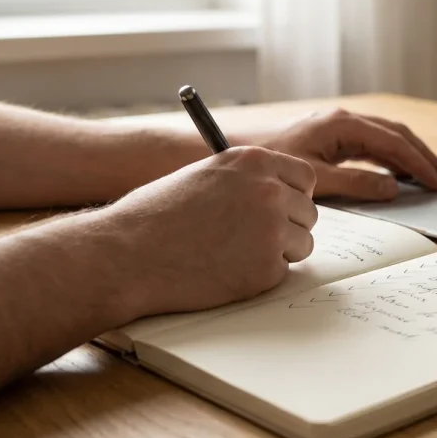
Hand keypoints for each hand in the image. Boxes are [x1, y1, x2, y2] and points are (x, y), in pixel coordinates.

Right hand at [102, 146, 317, 317]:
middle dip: (288, 226)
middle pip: (308, 212)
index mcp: (253, 161)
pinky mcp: (267, 268)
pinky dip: (259, 276)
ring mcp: (272, 230)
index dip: (294, 195)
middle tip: (254, 238)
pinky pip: (281, 272)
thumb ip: (244, 181)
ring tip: (235, 254)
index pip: (305, 177)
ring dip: (279, 252)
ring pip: (303, 244)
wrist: (128, 253)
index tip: (283, 206)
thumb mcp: (204, 176)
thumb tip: (277, 193)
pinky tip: (225, 270)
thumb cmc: (154, 215)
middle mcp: (269, 191)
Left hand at [250, 108, 436, 200]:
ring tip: (431, 177)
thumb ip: (356, 184)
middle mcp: (344, 120)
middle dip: (423, 156)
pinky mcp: (334, 136)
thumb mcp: (317, 179)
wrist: (239, 153)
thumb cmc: (273, 163)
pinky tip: (401, 174)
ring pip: (387, 137)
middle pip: (397, 134)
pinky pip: (373, 144)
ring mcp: (340, 127)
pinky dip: (392, 158)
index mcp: (342, 125)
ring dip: (410, 156)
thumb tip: (392, 187)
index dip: (419, 163)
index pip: (393, 143)